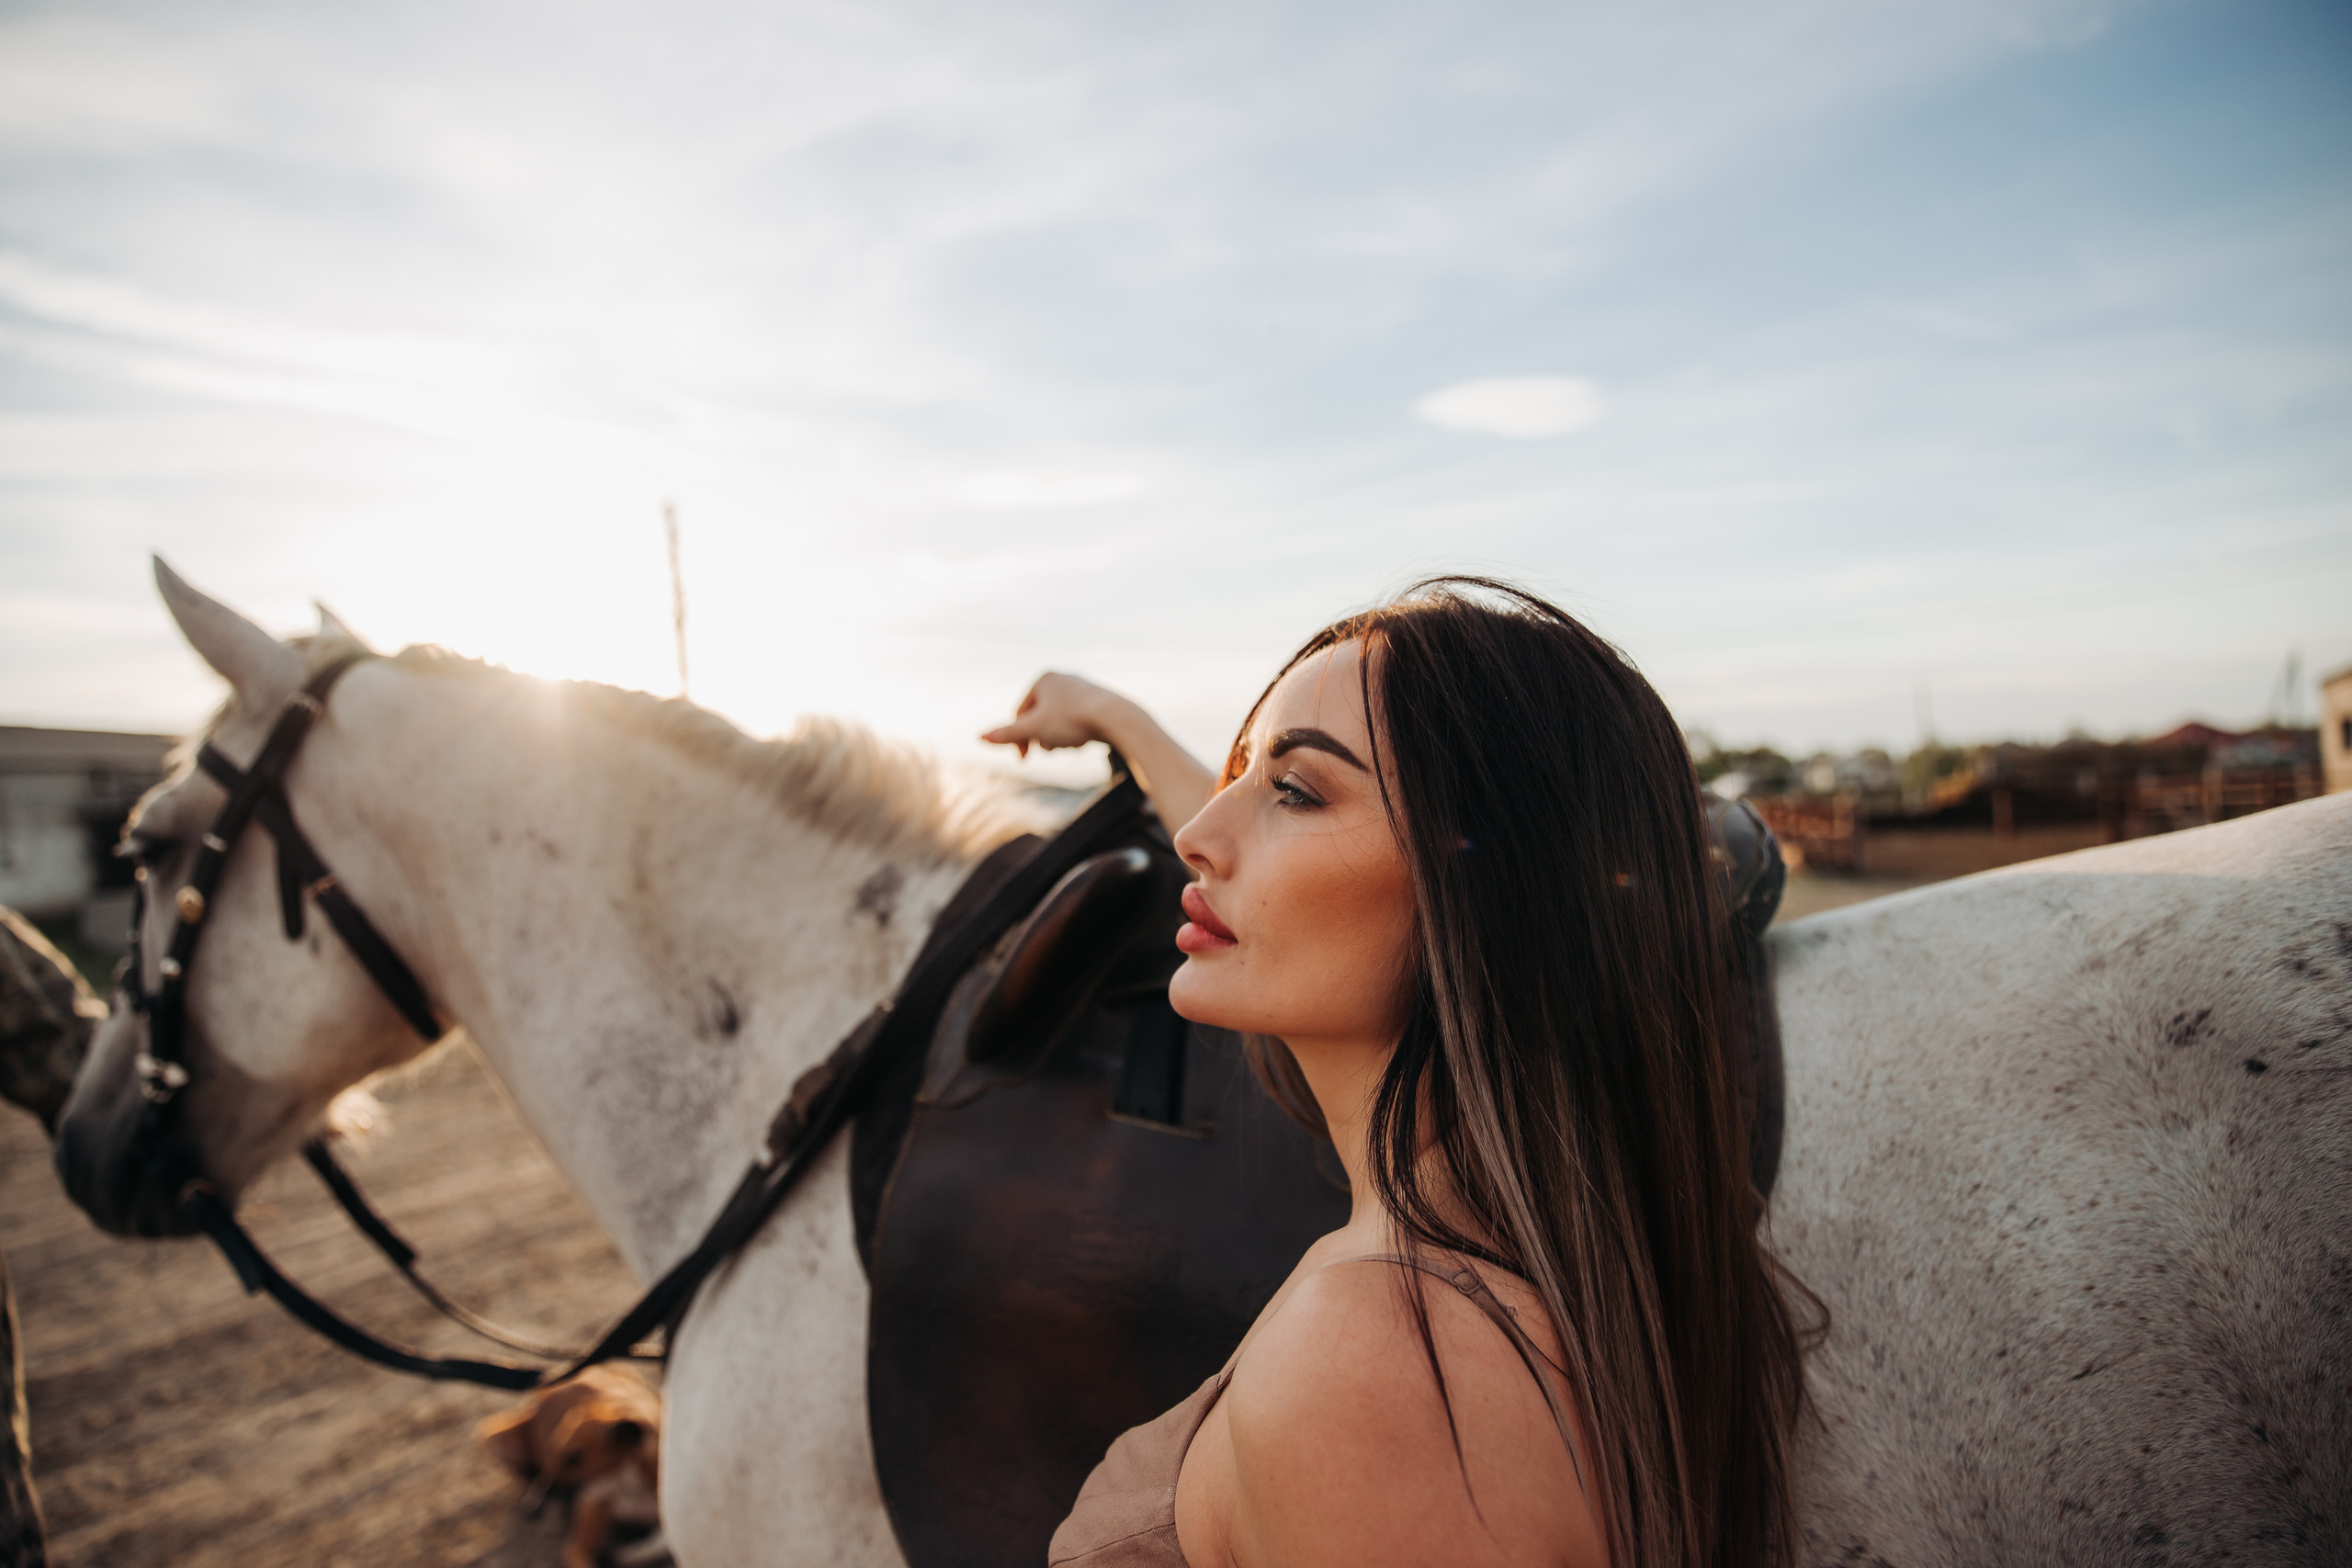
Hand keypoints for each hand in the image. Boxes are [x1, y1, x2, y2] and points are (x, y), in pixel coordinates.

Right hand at [981, 672, 1123, 758]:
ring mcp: (1082, 688)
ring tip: (1069, 745)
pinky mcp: (1099, 701)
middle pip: (1040, 716)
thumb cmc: (1073, 720)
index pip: (1020, 712)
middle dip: (1041, 737)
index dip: (1018, 738)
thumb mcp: (1035, 730)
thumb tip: (979, 738)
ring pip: (1059, 720)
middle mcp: (1063, 678)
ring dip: (1058, 737)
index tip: (1024, 760)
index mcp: (1043, 679)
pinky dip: (1076, 733)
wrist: (1117, 718)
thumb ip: (1007, 734)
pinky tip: (1084, 741)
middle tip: (1050, 750)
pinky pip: (1078, 720)